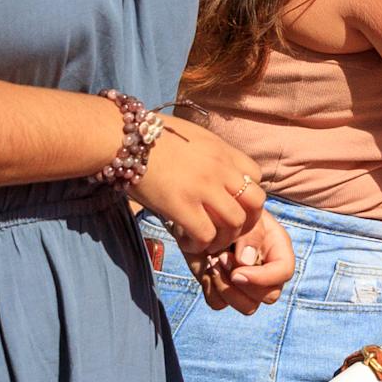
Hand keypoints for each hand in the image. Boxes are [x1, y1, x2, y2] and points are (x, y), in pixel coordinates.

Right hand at [128, 114, 265, 254]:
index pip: (256, 177)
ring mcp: (203, 188)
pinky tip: (188, 242)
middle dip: (246, 222)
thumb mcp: (192, 137)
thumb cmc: (151, 136)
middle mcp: (220, 169)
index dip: (248, 195)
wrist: (124, 136)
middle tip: (227, 231)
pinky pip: (206, 235)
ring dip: (224, 238)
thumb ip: (210, 154)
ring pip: (235, 223)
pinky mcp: (181, 205)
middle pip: (255, 203)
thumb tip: (213, 169)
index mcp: (223, 150)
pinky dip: (201, 245)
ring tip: (207, 241)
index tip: (232, 205)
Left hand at [184, 214, 294, 314]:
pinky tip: (206, 270)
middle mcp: (267, 273)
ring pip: (247, 307)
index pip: (283, 272)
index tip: (238, 271)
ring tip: (213, 263)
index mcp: (278, 251)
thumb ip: (252, 234)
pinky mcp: (223, 290)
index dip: (263, 278)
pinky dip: (211, 290)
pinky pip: (220, 304)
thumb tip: (246, 262)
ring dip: (226, 289)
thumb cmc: (231, 210)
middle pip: (268, 296)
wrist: (205, 214)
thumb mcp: (246, 215)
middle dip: (242, 283)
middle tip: (221, 258)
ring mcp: (246, 285)